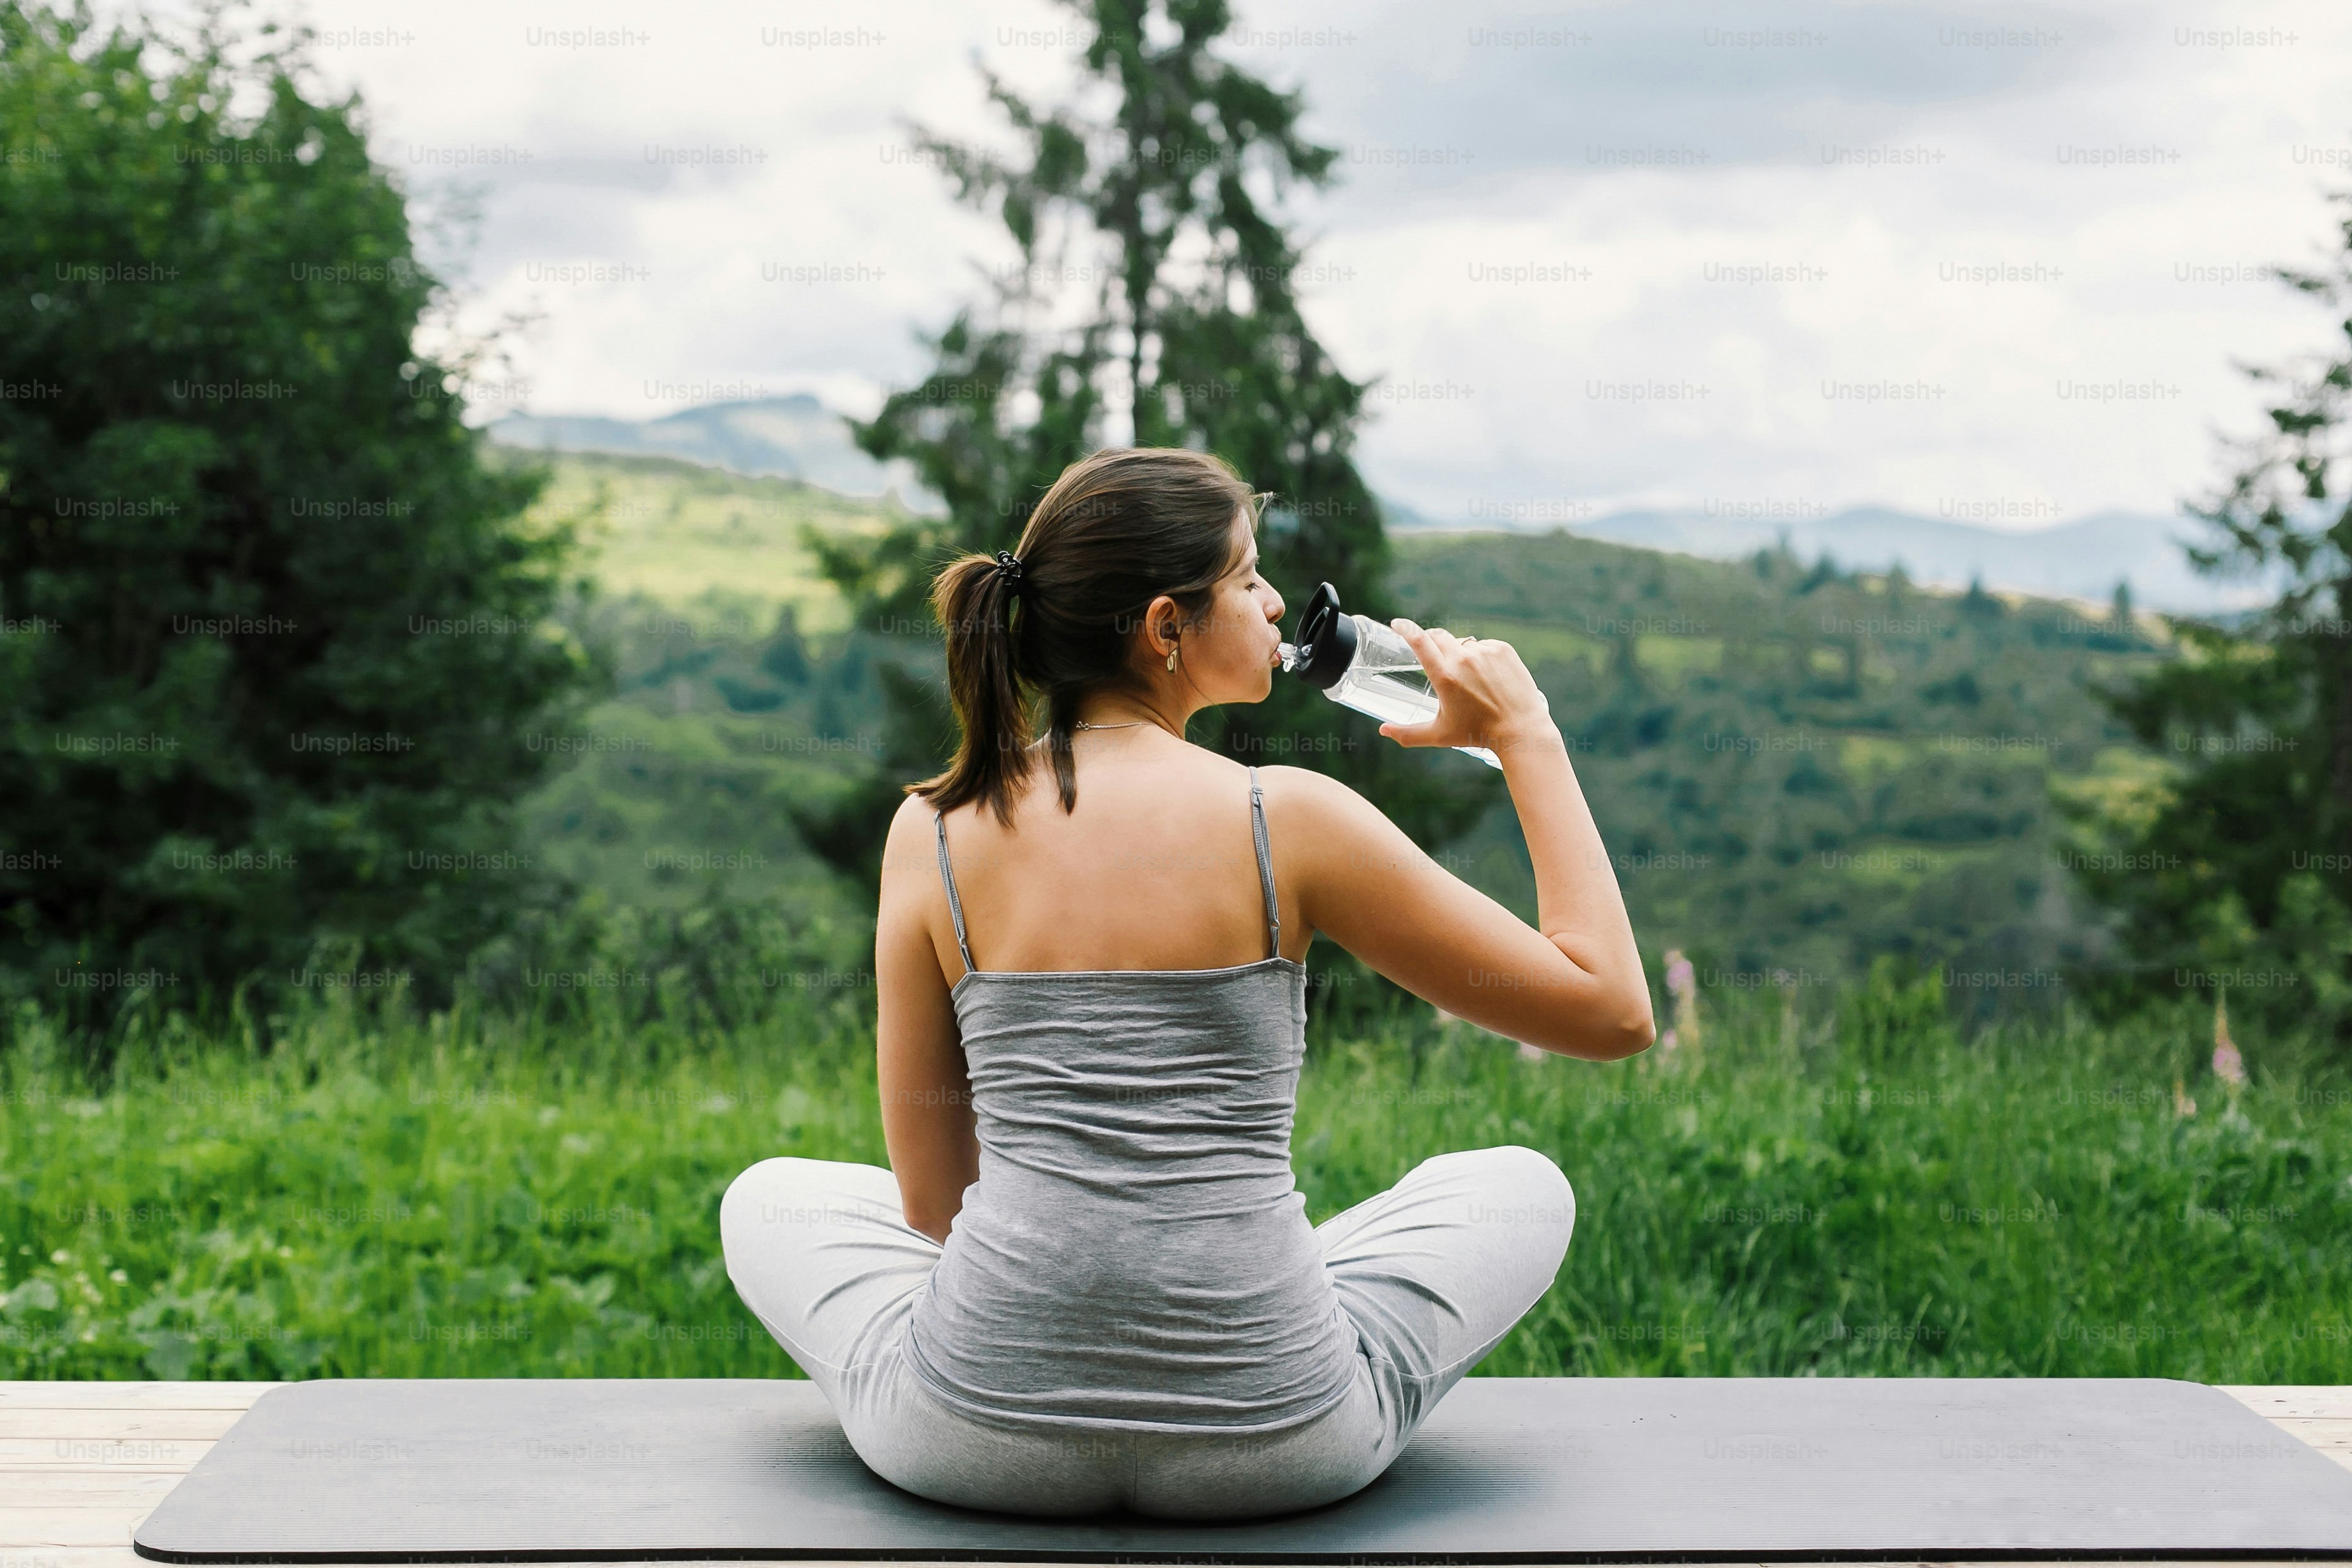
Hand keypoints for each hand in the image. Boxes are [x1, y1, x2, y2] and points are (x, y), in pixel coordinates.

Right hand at [1378, 620, 1559, 754]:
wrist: (1520, 729)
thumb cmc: (1477, 734)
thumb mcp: (1439, 735)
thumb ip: (1407, 733)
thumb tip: (1383, 731)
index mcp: (1445, 676)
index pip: (1419, 641)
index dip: (1405, 628)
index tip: (1397, 624)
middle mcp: (1463, 659)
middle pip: (1438, 637)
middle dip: (1431, 642)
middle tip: (1433, 658)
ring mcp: (1485, 651)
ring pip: (1462, 643)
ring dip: (1458, 654)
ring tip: (1469, 680)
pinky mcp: (1503, 649)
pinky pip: (1483, 646)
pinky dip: (1480, 656)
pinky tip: (1487, 677)